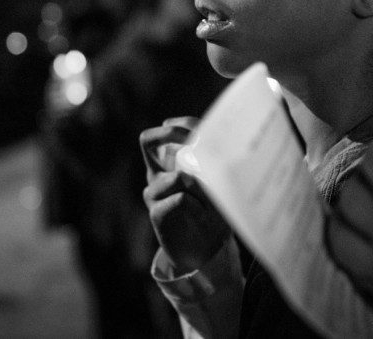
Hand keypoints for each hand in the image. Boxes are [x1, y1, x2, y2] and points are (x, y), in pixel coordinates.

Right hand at [140, 117, 229, 271]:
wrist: (206, 248)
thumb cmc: (214, 211)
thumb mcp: (219, 182)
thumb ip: (216, 163)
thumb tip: (225, 141)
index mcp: (171, 162)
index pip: (166, 130)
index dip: (180, 125)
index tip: (200, 131)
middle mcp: (158, 173)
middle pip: (147, 139)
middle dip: (172, 134)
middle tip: (195, 143)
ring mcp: (154, 193)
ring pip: (176, 176)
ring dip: (201, 185)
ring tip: (211, 198)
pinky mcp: (156, 214)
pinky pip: (178, 199)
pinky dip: (195, 205)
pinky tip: (202, 213)